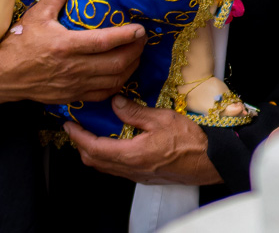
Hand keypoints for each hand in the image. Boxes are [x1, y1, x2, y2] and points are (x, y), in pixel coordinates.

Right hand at [0, 0, 145, 104]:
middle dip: (135, 51)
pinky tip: (121, 74)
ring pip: (113, 81)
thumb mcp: (36, 15)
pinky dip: (117, 84)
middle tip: (142, 40)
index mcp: (65, 45)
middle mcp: (73, 68)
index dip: (127, 35)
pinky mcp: (71, 97)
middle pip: (116, 63)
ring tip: (136, 54)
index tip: (140, 29)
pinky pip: (102, 94)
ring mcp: (74, 85)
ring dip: (130, 67)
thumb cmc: (17, 43)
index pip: (105, 41)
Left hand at [63, 95, 222, 185]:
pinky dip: (108, 156)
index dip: (78, 136)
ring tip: (92, 134)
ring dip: (93, 151)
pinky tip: (115, 143)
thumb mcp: (162, 118)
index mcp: (131, 154)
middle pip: (94, 161)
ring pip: (105, 167)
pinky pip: (117, 169)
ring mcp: (137, 175)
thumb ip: (135, 112)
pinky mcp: (145, 176)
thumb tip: (115, 103)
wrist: (210, 161)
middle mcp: (130, 169)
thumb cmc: (190, 140)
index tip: (69, 124)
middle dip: (80, 145)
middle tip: (76, 129)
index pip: (93, 147)